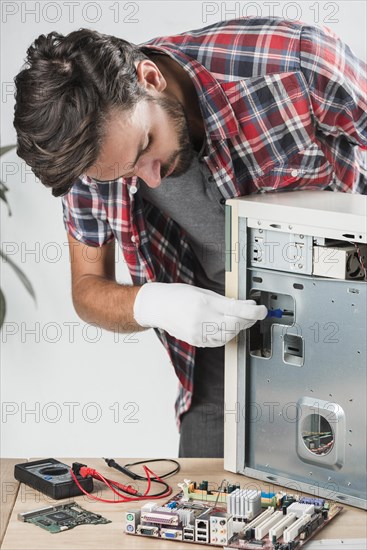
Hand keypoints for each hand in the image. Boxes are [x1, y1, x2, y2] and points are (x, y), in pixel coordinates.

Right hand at [133, 282, 266, 347]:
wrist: (157, 307)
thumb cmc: (178, 296)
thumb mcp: (203, 292)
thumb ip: (225, 301)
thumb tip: (246, 306)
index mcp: (204, 304)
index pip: (236, 310)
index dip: (254, 312)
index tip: (262, 311)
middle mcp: (201, 320)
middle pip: (234, 326)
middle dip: (247, 320)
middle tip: (252, 314)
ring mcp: (198, 333)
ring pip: (228, 336)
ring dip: (238, 328)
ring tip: (238, 319)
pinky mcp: (196, 341)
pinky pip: (218, 342)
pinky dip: (226, 335)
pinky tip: (226, 327)